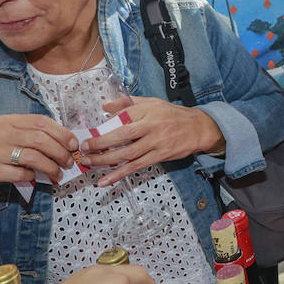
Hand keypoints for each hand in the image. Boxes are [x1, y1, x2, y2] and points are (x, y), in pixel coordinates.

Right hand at [0, 115, 77, 210]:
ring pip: (32, 156)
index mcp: (7, 122)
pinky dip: (32, 177)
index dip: (61, 132)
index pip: (40, 121)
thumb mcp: (13, 141)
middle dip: (60, 152)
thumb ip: (34, 138)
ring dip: (51, 167)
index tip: (73, 144)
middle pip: (39, 139)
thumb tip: (67, 142)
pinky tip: (34, 178)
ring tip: (58, 174)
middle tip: (68, 162)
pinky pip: (19, 173)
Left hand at [80, 97, 223, 187]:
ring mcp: (155, 143)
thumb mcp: (152, 102)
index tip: (89, 131)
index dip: (104, 125)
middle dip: (100, 143)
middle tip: (84, 148)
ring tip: (89, 163)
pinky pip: (135, 167)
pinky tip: (105, 181)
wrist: (198, 128)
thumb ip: (128, 103)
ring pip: (126, 154)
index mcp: (147, 111)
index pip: (121, 116)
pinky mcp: (158, 156)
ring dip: (105, 160)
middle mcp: (150, 127)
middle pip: (121, 136)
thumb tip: (105, 105)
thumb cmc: (173, 115)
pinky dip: (119, 175)